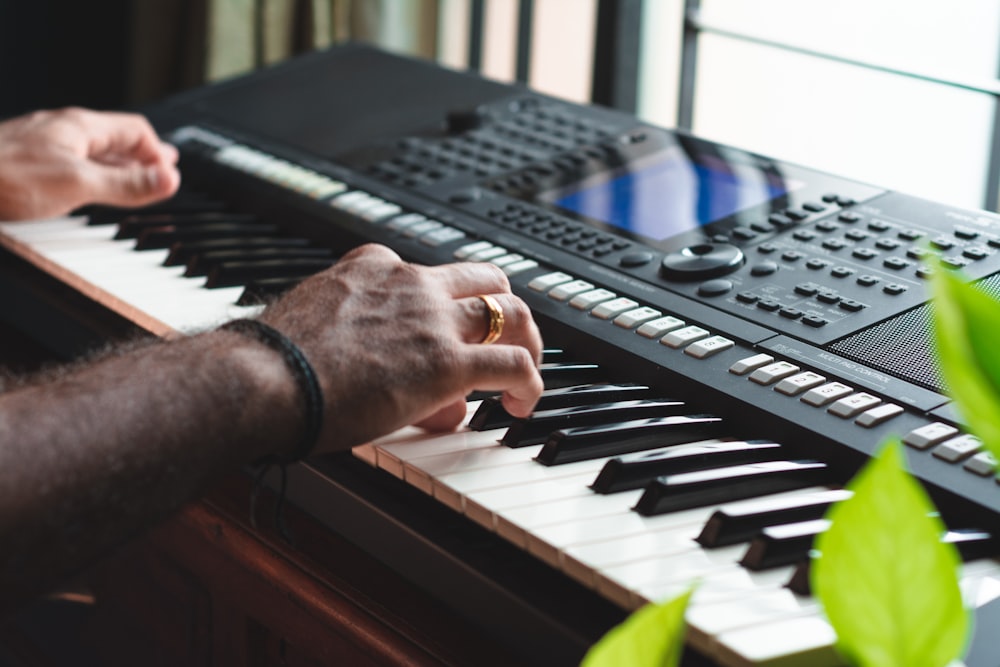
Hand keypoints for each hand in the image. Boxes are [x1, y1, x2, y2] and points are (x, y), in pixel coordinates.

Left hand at [0, 107, 179, 220]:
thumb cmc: (4, 178)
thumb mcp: (79, 184)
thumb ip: (126, 184)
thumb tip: (169, 179)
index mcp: (79, 127)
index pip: (136, 130)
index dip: (159, 153)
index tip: (171, 176)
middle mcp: (60, 130)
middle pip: (114, 138)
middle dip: (142, 156)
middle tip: (161, 171)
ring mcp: (41, 144)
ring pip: (91, 150)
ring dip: (116, 165)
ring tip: (132, 180)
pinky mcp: (24, 162)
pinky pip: (69, 161)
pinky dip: (90, 174)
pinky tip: (84, 188)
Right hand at [260, 244, 543, 451]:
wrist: (263, 380)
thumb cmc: (274, 365)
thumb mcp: (316, 329)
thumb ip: (357, 344)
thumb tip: (382, 372)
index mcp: (373, 267)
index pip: (428, 273)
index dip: (442, 310)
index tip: (436, 340)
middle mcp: (410, 283)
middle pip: (485, 279)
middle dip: (502, 310)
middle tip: (505, 341)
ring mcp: (432, 320)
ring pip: (510, 313)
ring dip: (527, 342)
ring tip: (524, 374)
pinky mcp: (446, 362)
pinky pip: (513, 363)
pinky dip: (530, 382)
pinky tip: (522, 404)